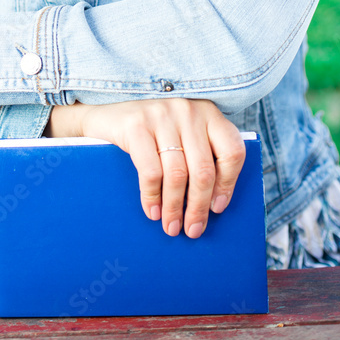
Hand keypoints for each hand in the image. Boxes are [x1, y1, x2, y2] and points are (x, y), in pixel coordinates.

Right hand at [48, 99, 244, 239]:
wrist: (107, 114)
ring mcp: (162, 115)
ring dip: (175, 208)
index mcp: (208, 113)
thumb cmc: (153, 132)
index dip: (228, 184)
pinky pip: (151, 171)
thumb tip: (213, 204)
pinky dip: (152, 197)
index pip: (232, 151)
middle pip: (203, 169)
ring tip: (172, 227)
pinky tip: (153, 212)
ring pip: (177, 174)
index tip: (218, 208)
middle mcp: (188, 110)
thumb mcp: (183, 134)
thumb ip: (200, 155)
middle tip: (193, 229)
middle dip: (199, 207)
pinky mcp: (137, 125)